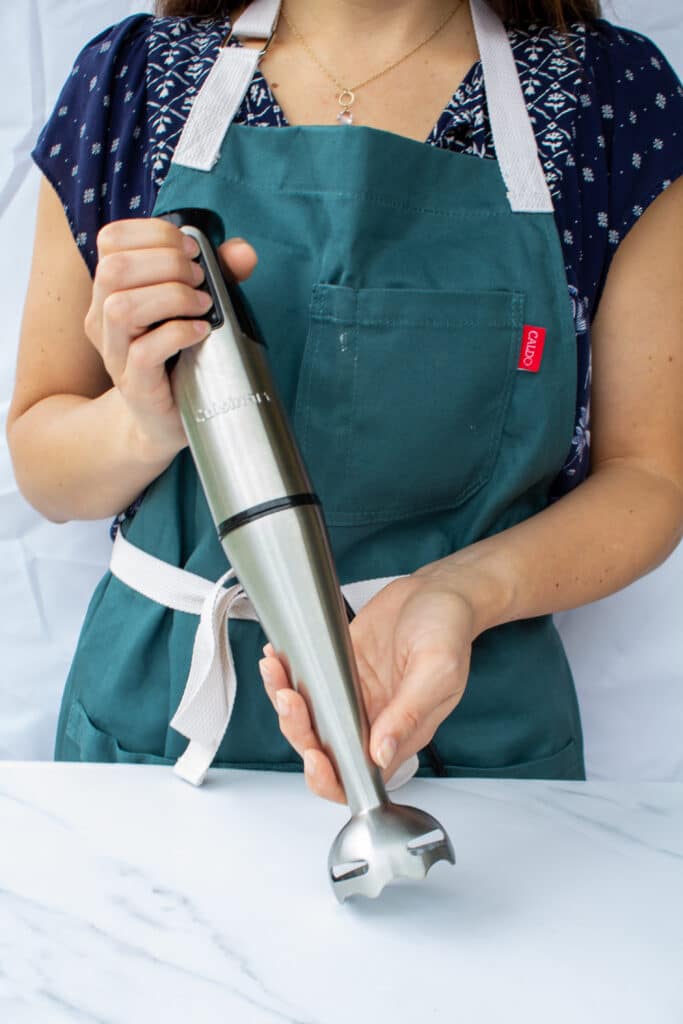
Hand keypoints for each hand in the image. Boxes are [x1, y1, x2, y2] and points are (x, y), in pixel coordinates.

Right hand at [85, 218, 257, 463]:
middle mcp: (103, 317)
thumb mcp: (197, 306)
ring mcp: (114, 353)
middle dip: (168, 264)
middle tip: (201, 280)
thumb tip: (243, 251)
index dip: (155, 234)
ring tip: (203, 306)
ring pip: (121, 307)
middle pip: (115, 268)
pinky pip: (143, 352)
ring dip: (172, 297)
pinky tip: (202, 332)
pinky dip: (179, 333)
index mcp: (111, 289)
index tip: (192, 251)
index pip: (112, 239)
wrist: (165, 419)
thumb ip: (220, 274)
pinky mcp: (134, 384)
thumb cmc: (181, 356)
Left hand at [258, 571, 476, 802]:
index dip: (330, 778)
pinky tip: (278, 657)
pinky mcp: (337, 669)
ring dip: (284, 700)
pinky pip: (305, 681)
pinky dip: (286, 673)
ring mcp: (351, 695)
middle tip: (291, 698)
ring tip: (276, 671)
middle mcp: (372, 719)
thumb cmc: (449, 630)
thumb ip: (409, 714)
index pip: (359, 777)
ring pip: (307, 716)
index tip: (316, 755)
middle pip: (323, 748)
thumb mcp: (438, 670)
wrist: (437, 590)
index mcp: (401, 733)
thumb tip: (381, 753)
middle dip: (297, 730)